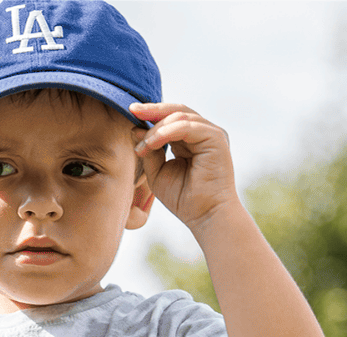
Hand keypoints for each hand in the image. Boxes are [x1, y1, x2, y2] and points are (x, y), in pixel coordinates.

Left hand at [129, 102, 242, 230]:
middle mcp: (203, 133)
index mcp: (191, 139)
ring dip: (156, 129)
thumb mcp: (158, 172)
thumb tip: (135, 129)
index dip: (151, 113)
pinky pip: (187, 126)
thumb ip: (149, 150)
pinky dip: (166, 131)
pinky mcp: (216, 138)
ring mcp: (211, 133)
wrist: (205, 215)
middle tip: (132, 111)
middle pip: (176, 111)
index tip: (130, 112)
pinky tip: (152, 143)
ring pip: (179, 116)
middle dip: (152, 110)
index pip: (170, 118)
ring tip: (142, 146)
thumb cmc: (183, 199)